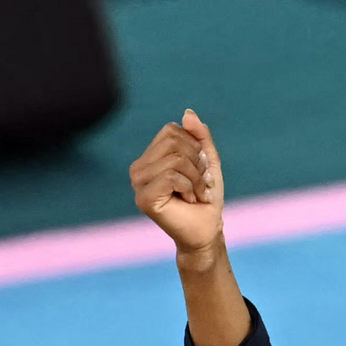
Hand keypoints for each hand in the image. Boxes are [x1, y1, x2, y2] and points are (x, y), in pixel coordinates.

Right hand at [128, 110, 224, 258]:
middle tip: (202, 185)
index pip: (172, 131)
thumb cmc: (206, 198)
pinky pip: (172, 177)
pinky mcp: (143, 198)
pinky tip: (189, 200)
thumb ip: (199, 137)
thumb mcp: (207, 161)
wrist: (206, 231)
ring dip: (196, 178)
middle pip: (174, 143)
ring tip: (197, 194)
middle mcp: (138, 168)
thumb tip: (187, 113)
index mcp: (150, 157)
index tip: (202, 171)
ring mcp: (138, 183)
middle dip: (197, 163)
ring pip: (175, 159)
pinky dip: (190, 188)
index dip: (195, 148)